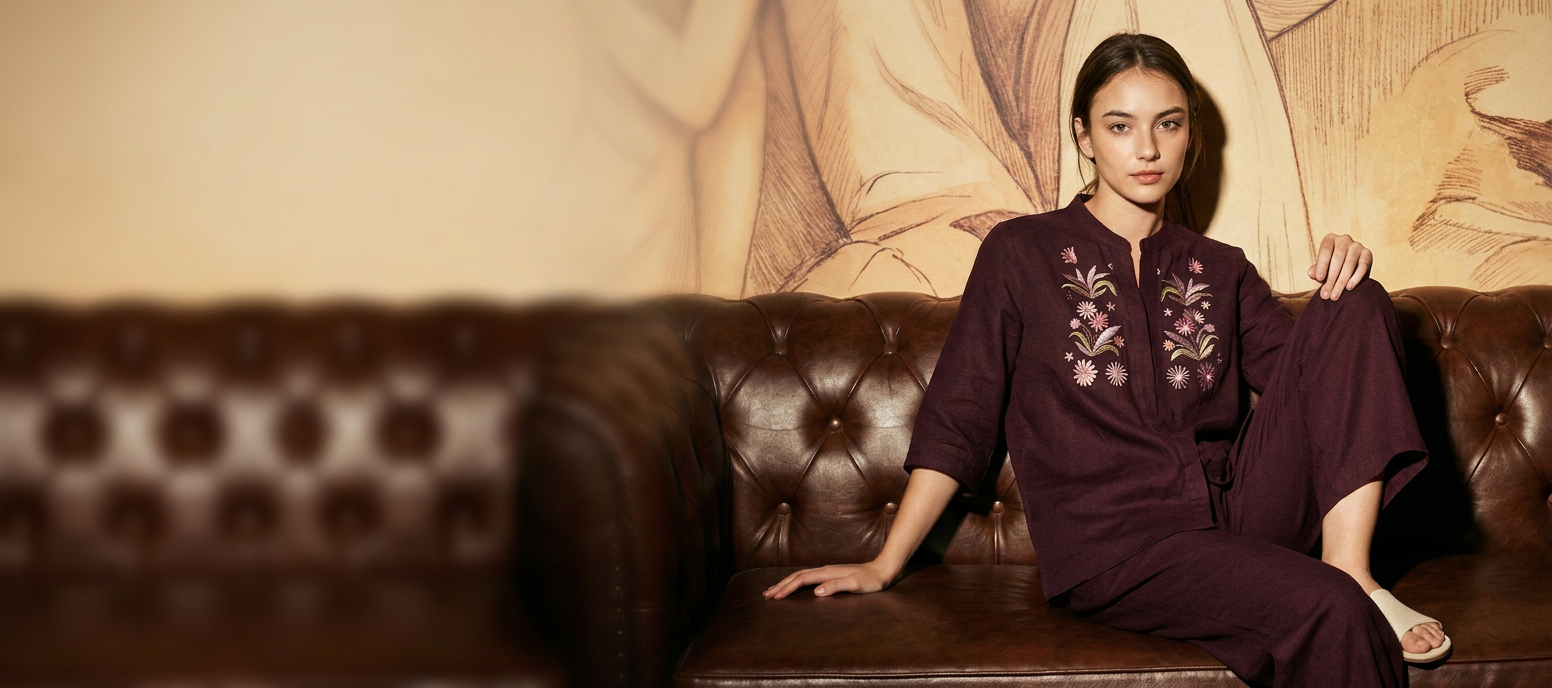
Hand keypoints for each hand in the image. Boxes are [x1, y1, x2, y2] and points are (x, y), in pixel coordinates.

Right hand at [762, 561, 895, 599]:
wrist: (883, 570)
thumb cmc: (871, 580)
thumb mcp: (856, 585)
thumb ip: (836, 587)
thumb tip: (816, 592)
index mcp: (827, 573)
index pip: (801, 580)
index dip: (786, 588)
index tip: (774, 597)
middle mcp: (825, 570)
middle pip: (797, 576)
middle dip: (781, 585)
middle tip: (766, 595)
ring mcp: (828, 572)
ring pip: (801, 576)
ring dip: (786, 583)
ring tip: (774, 590)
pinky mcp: (831, 575)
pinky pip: (808, 578)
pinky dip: (796, 582)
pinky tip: (795, 586)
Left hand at [1306, 233, 1372, 300]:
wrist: (1350, 270)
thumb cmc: (1331, 268)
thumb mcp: (1322, 269)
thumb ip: (1316, 270)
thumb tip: (1311, 273)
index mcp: (1330, 239)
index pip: (1325, 250)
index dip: (1322, 265)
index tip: (1319, 279)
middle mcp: (1344, 239)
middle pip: (1338, 258)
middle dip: (1331, 278)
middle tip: (1326, 294)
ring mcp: (1357, 245)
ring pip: (1350, 263)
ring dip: (1342, 281)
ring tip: (1335, 295)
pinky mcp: (1367, 253)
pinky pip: (1363, 266)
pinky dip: (1356, 277)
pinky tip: (1349, 287)